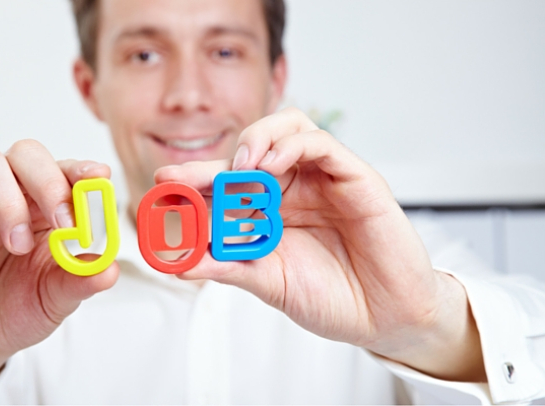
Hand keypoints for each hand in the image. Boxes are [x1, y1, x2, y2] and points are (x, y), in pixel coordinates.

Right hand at [0, 140, 118, 403]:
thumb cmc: (14, 312)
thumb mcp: (55, 301)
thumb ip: (81, 281)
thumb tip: (110, 268)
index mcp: (45, 210)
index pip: (64, 171)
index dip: (81, 169)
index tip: (99, 178)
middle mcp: (11, 199)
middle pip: (26, 154)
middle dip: (49, 181)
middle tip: (61, 220)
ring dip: (9, 200)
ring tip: (19, 245)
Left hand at [155, 107, 485, 381]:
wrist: (386, 319)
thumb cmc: (334, 298)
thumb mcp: (270, 282)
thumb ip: (229, 268)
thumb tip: (180, 263)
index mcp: (273, 212)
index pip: (230, 183)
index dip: (196, 179)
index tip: (162, 184)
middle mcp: (295, 189)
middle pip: (251, 151)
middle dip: (214, 161)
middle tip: (183, 176)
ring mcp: (323, 179)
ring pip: (286, 130)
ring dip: (255, 141)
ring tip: (238, 169)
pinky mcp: (354, 176)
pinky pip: (320, 143)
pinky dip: (291, 146)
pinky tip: (271, 166)